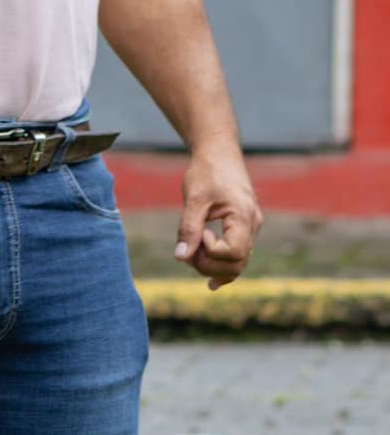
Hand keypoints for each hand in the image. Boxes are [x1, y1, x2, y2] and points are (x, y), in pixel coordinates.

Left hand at [176, 150, 260, 288]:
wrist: (219, 153)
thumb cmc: (207, 171)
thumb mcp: (194, 198)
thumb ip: (188, 228)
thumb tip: (181, 257)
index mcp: (244, 217)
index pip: (234, 253)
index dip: (211, 252)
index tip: (199, 234)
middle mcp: (253, 226)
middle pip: (236, 264)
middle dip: (209, 264)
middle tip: (188, 248)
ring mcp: (250, 229)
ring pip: (237, 263)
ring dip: (213, 266)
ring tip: (191, 254)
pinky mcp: (243, 229)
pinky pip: (238, 255)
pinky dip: (224, 267)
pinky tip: (212, 281)